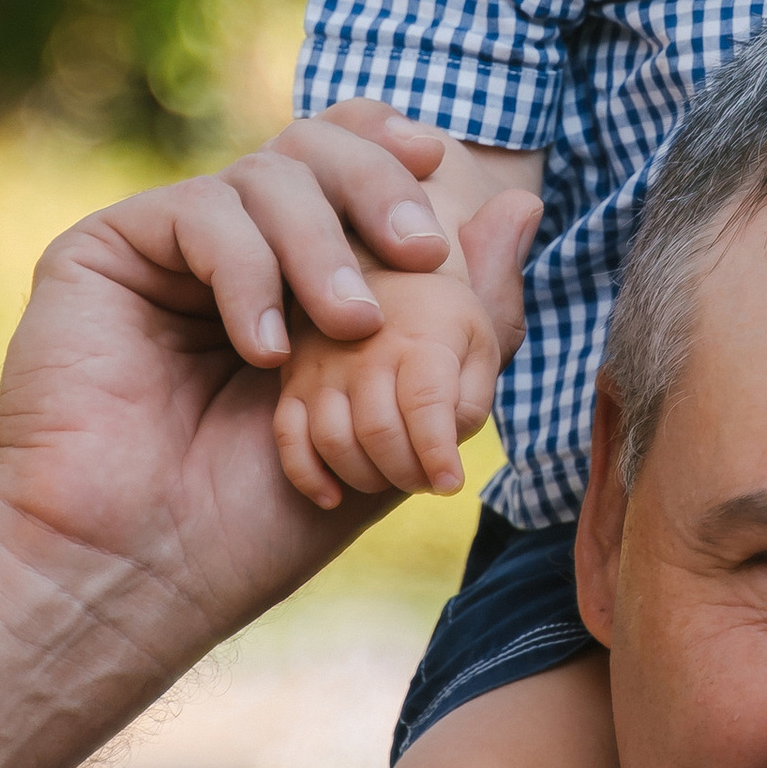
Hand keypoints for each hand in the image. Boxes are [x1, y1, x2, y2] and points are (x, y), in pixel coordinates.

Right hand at [0, 127, 538, 660]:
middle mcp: (232, 247)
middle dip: (377, 185)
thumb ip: (465, 317)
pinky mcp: (105, 252)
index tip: (437, 164)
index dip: (391, 147)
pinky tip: (266, 350)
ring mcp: (167, 248)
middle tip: (421, 253)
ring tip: (350, 328)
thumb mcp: (396, 416)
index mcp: (297, 274)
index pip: (348, 163)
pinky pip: (200, 212)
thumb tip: (523, 207)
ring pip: (265, 172)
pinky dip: (250, 272)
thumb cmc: (258, 520)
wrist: (139, 573)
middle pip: (314, 145)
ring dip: (324, 245)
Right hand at [276, 271, 504, 504]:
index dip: (438, 457)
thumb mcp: (478, 345)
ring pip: (333, 441)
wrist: (383, 270)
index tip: (450, 484)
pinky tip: (333, 496)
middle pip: (379, 434)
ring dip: (365, 477)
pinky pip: (288, 438)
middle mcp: (365, 350)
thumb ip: (472, 399)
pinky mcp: (291, 380)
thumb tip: (446, 449)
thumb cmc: (441, 320)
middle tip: (424, 480)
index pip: (426, 408)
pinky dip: (307, 476)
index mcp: (420, 339)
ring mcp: (322, 366)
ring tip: (390, 475)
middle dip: (407, 473)